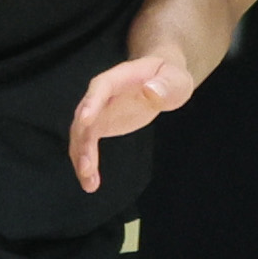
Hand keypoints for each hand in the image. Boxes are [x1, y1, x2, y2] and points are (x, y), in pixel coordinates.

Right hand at [68, 53, 194, 192]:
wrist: (161, 77)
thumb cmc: (169, 75)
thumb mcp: (176, 79)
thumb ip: (166, 85)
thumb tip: (151, 91)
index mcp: (120, 77)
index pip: (101, 87)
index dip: (92, 103)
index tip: (85, 120)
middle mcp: (102, 94)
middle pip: (85, 116)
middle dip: (83, 141)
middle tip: (86, 167)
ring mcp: (99, 110)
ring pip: (82, 134)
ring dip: (82, 158)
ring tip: (89, 182)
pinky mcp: (100, 125)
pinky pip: (87, 144)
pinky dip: (87, 163)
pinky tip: (90, 183)